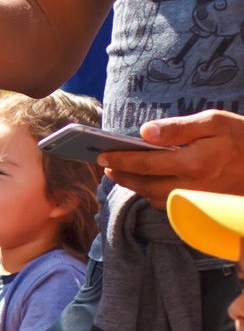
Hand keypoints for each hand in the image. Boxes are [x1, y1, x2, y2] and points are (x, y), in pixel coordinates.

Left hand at [101, 110, 243, 205]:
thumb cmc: (242, 137)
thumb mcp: (213, 122)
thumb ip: (178, 128)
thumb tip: (145, 132)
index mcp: (194, 163)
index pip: (146, 162)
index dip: (120, 159)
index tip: (101, 154)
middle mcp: (193, 186)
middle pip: (144, 184)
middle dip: (122, 175)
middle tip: (105, 164)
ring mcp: (197, 200)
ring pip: (154, 198)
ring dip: (134, 186)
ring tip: (121, 172)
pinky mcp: (201, 208)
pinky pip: (168, 204)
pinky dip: (152, 194)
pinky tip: (146, 182)